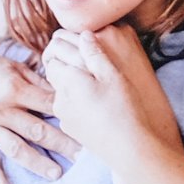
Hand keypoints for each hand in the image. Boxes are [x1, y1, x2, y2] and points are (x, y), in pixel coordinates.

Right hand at [0, 45, 74, 183]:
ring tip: (56, 174)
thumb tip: (64, 95)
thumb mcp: (16, 67)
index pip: (48, 105)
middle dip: (62, 143)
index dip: (69, 115)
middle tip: (82, 156)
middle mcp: (2, 109)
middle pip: (37, 130)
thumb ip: (39, 83)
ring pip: (15, 147)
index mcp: (15, 89)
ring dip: (36, 162)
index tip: (87, 126)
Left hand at [40, 25, 179, 162]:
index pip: (54, 55)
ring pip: (61, 91)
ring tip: (95, 84)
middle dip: (67, 65)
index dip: (66, 48)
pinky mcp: (70, 128)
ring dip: (72, 84)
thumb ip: (95, 53)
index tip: (81, 47)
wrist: (129, 149)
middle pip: (55, 72)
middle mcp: (59, 98)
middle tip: (88, 62)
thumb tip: (83, 34)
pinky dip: (76, 101)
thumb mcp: (113, 75)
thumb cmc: (124, 108)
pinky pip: (68, 108)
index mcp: (68, 81)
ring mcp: (63, 115)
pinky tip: (96, 104)